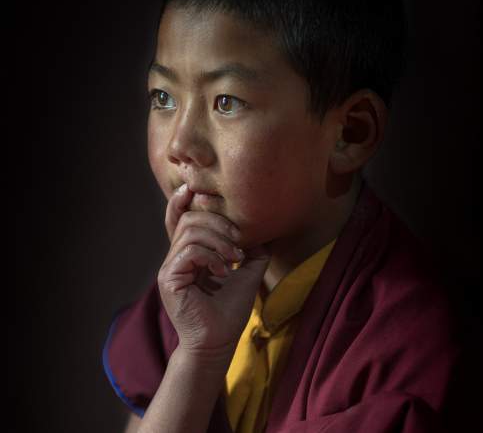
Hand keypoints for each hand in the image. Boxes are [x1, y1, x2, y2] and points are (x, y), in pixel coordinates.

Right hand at [157, 183, 270, 356]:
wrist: (219, 342)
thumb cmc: (230, 309)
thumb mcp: (248, 272)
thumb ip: (252, 249)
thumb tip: (264, 229)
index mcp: (189, 253)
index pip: (179, 219)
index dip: (182, 201)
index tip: (193, 188)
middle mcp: (176, 257)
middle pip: (189, 219)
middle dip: (218, 222)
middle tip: (239, 241)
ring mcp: (170, 268)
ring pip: (190, 231)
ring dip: (219, 240)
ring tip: (235, 258)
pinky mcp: (169, 279)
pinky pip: (188, 251)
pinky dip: (211, 255)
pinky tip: (225, 270)